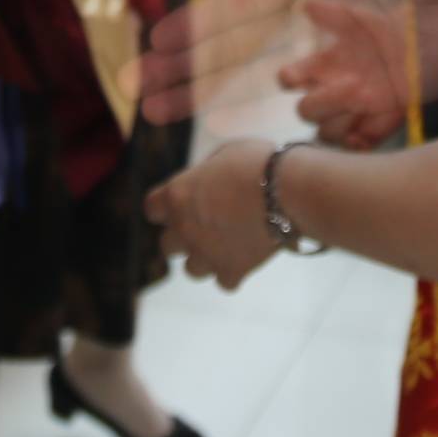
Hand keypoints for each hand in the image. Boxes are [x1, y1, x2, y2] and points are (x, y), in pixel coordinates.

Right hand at [139, 0, 437, 125]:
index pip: (246, 5)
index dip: (201, 26)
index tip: (158, 44)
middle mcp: (326, 22)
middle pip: (248, 54)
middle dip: (196, 76)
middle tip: (148, 95)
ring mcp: (354, 58)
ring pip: (291, 87)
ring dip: (264, 98)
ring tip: (230, 104)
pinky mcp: (389, 86)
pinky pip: (344, 111)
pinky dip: (326, 116)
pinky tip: (307, 113)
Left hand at [147, 139, 281, 288]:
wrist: (286, 192)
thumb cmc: (256, 163)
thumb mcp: (223, 154)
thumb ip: (204, 174)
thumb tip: (204, 183)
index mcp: (177, 195)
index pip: (151, 208)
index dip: (165, 208)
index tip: (179, 205)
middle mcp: (184, 228)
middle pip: (166, 246)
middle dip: (181, 238)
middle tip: (203, 228)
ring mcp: (206, 254)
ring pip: (191, 270)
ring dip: (205, 259)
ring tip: (225, 245)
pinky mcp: (231, 271)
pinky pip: (224, 282)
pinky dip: (233, 272)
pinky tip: (245, 257)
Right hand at [277, 0, 411, 148]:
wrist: (421, 50)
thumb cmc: (385, 33)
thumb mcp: (360, 21)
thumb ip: (333, 15)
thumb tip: (307, 7)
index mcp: (320, 68)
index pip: (288, 80)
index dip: (288, 80)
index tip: (299, 76)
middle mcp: (329, 94)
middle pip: (306, 111)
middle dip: (325, 101)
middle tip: (355, 85)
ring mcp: (349, 114)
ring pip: (326, 133)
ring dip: (342, 121)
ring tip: (370, 101)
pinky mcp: (371, 130)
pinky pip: (354, 147)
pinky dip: (356, 144)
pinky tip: (365, 133)